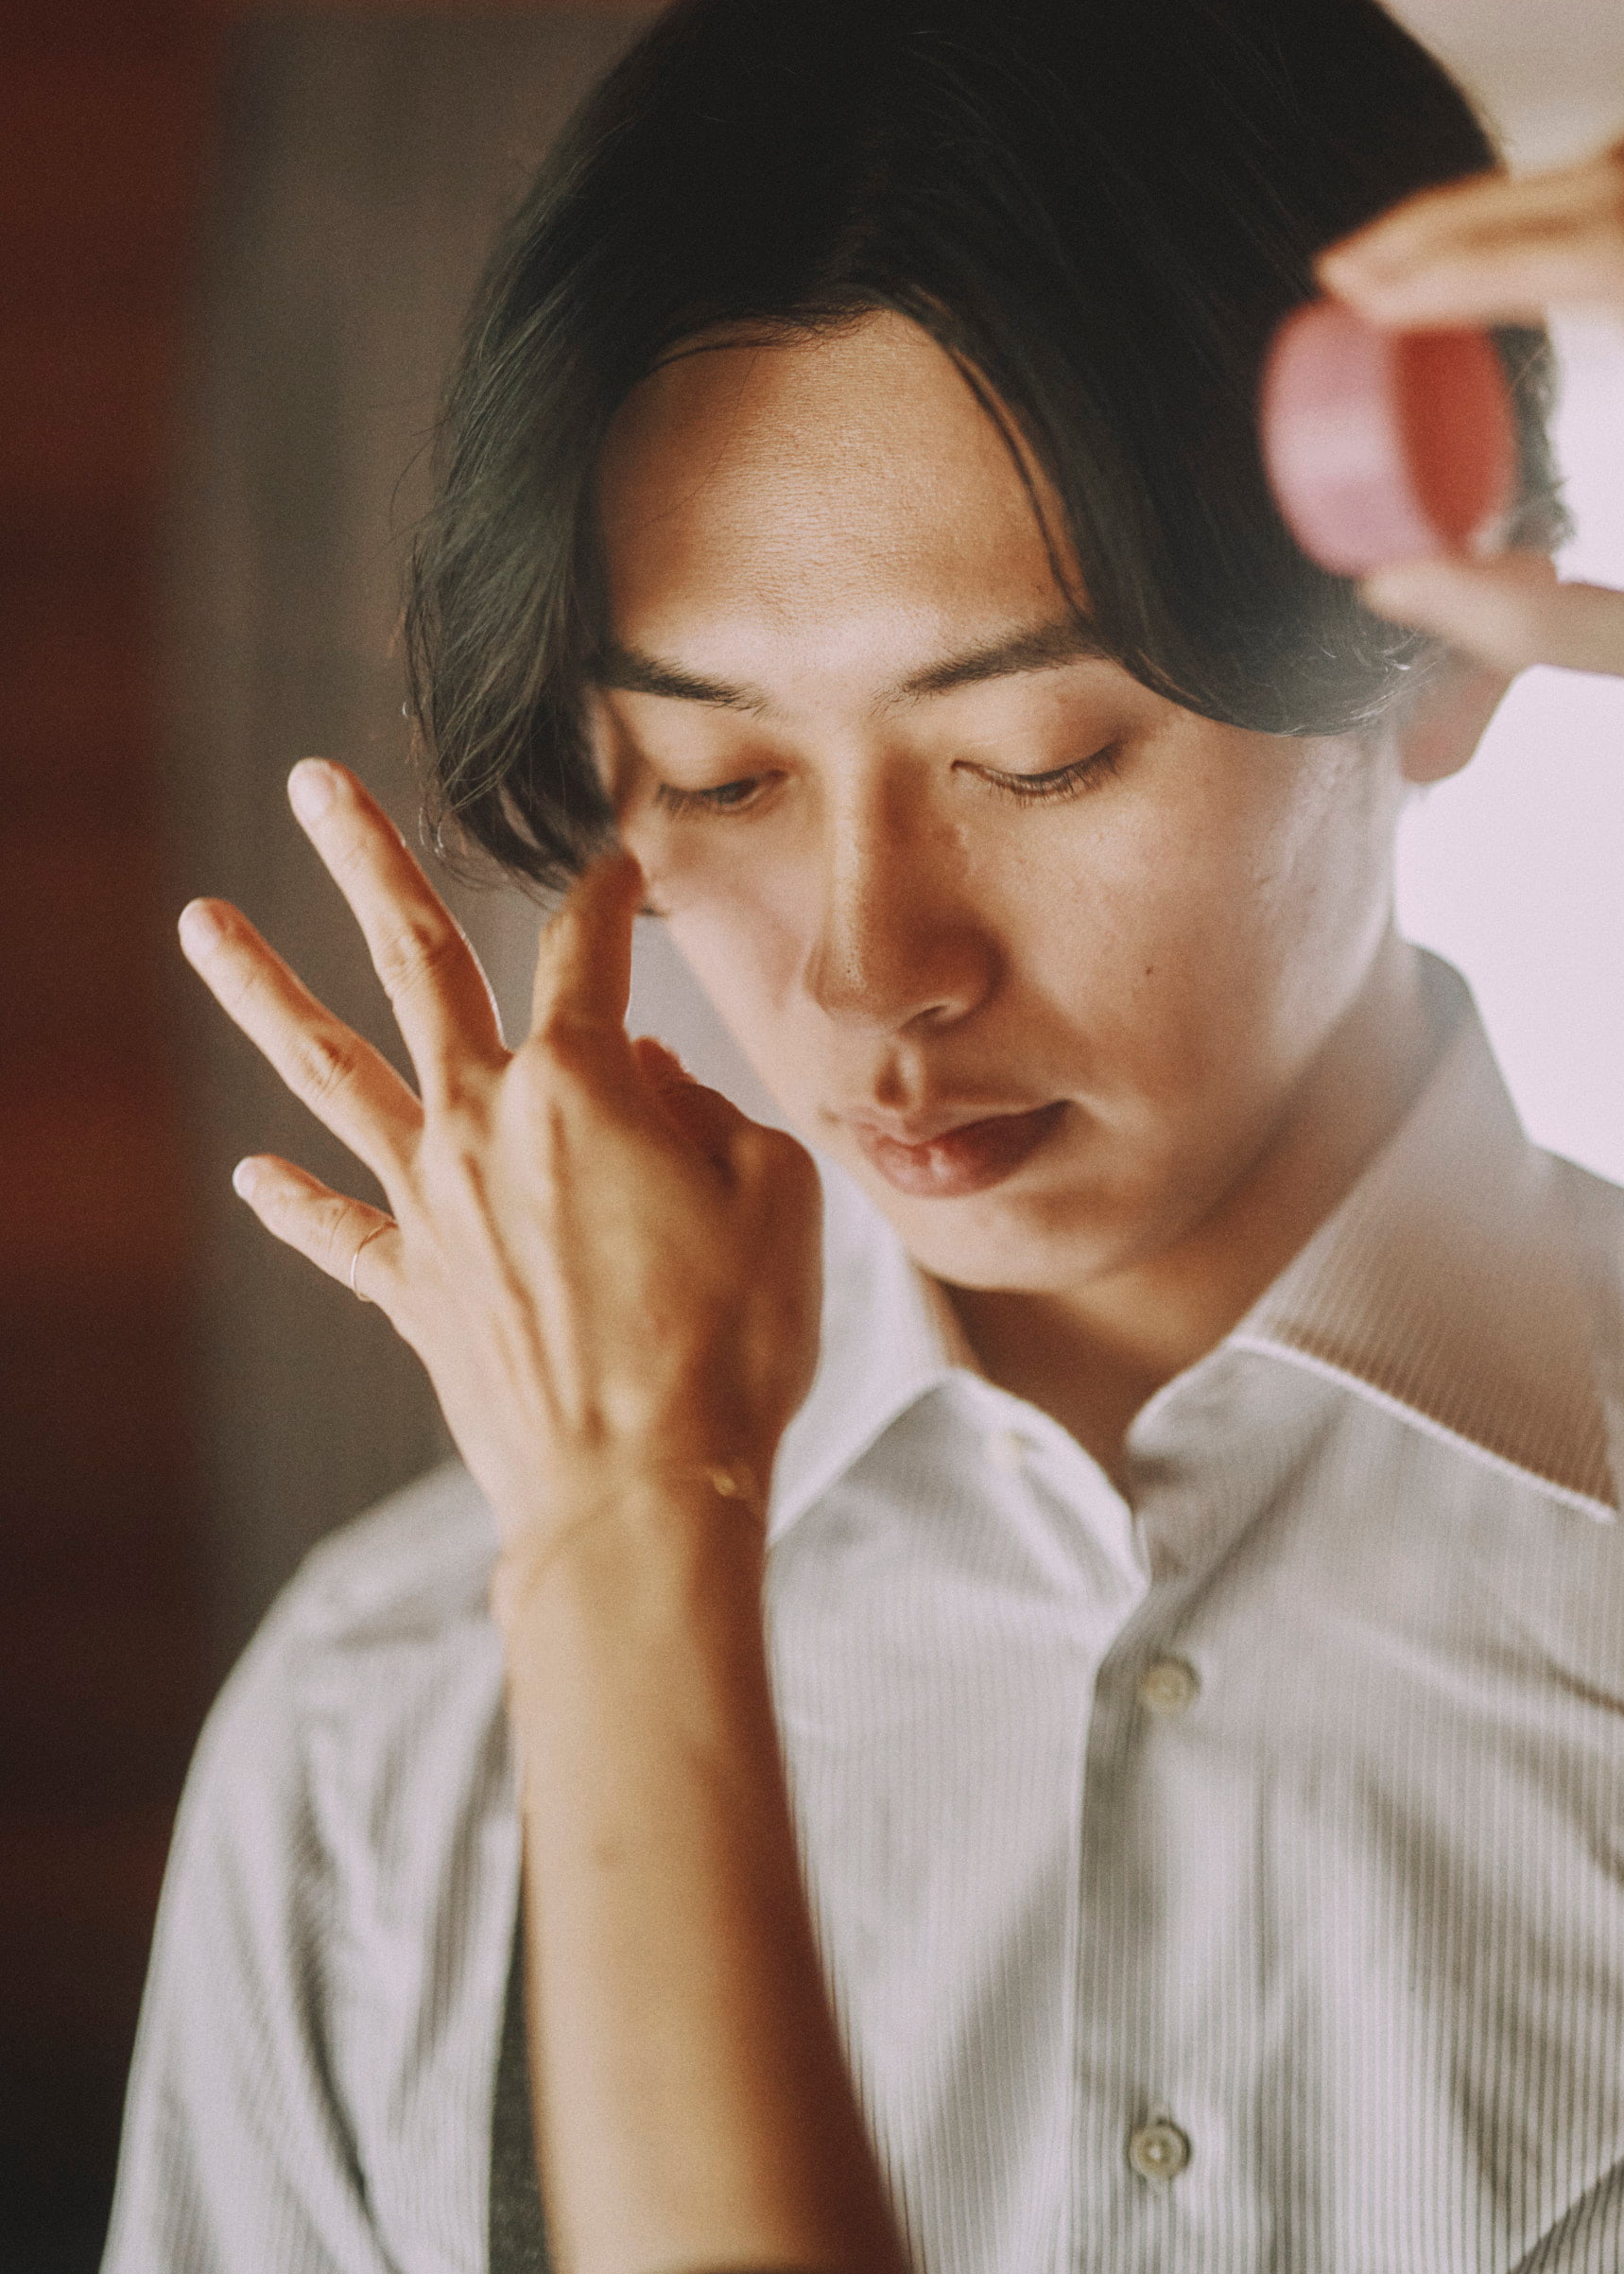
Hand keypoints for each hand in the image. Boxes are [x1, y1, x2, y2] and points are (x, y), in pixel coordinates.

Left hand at [177, 760, 821, 1554]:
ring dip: (261, 989)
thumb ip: (707, 1112)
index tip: (616, 861)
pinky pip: (341, 1231)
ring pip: (329, 1072)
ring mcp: (434, 1206)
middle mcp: (486, 1122)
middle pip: (412, 964)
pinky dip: (295, 1204)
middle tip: (311, 782)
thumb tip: (649, 1081)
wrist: (641, 1491)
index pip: (590, 951)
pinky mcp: (415, 1291)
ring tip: (200, 921)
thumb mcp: (775, 1191)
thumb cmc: (732, 1338)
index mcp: (585, 1084)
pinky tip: (254, 1175)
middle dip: (363, 860)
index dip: (608, 895)